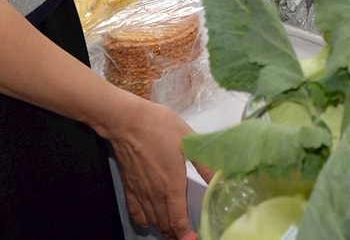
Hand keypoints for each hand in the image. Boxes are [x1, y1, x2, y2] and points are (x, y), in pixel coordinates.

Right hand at [96, 89, 196, 239]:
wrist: (128, 121)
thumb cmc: (160, 127)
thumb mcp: (188, 141)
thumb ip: (204, 164)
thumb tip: (221, 177)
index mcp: (171, 185)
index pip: (178, 221)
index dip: (186, 235)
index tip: (194, 238)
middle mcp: (155, 195)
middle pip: (165, 226)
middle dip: (177, 234)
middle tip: (188, 233)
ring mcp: (140, 193)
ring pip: (152, 222)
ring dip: (163, 228)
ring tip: (174, 229)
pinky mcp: (129, 188)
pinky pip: (136, 213)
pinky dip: (145, 221)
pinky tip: (150, 220)